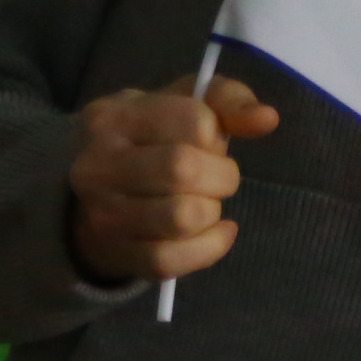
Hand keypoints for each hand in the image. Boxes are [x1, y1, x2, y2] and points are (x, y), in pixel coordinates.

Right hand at [66, 72, 278, 284]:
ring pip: (180, 218)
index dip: (215, 134)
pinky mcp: (116, 253)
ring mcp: (101, 214)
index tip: (208, 142)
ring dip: (212, 211)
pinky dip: (208, 248)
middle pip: (183, 170)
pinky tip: (217, 233)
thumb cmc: (151, 139)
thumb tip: (267, 119)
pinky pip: (171, 259)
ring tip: (207, 202)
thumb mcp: (181, 104)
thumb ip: (228, 100)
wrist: (94, 193)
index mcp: (113, 116)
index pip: (192, 121)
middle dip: (221, 176)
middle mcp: (96, 164)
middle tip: (219, 177)